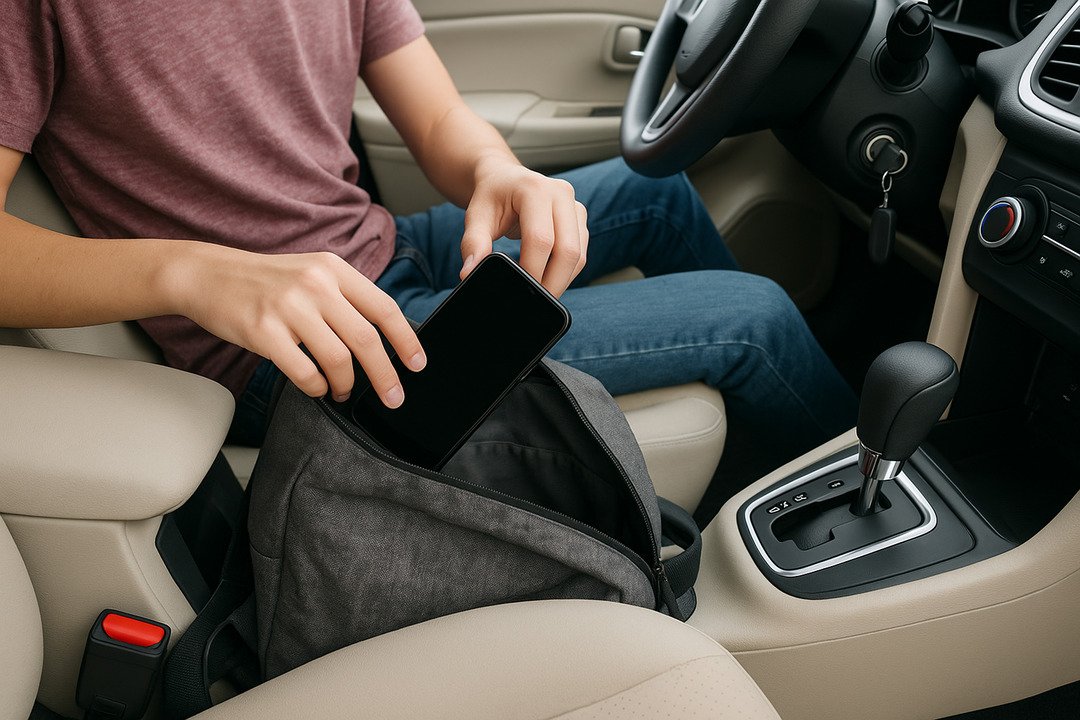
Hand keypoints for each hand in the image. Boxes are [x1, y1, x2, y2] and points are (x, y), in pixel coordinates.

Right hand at [172, 245, 424, 406]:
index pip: (383, 308)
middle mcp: (315, 284)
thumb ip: (345, 297)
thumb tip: (383, 338)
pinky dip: (317, 388)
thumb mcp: (312, 272)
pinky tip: (317, 387)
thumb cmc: (265, 281)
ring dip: (347, 384)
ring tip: (343, 391)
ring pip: (338, 359)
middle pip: (366, 339)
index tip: (417, 364)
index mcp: (333, 269)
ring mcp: (289, 307)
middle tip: (393, 397)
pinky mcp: (263, 332)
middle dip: (386, 375)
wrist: (208, 274)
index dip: (406, 340)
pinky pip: (304, 373)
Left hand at [459, 159, 587, 295]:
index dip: (531, 270)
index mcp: (535, 190)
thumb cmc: (491, 197)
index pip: (541, 240)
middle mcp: (561, 194)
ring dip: (561, 281)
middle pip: (568, 251)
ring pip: (579, 256)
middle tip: (533, 300)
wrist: (505, 179)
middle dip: (552, 283)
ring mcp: (575, 206)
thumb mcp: (476, 216)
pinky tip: (547, 278)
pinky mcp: (580, 220)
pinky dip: (566, 273)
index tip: (518, 289)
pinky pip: (581, 254)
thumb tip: (470, 274)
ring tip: (538, 291)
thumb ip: (473, 244)